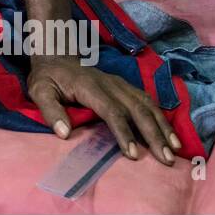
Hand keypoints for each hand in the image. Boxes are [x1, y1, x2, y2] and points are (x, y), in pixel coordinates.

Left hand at [27, 56, 182, 164]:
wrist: (57, 55)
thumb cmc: (48, 77)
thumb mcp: (39, 90)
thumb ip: (50, 110)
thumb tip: (64, 133)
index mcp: (90, 87)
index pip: (111, 110)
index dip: (123, 132)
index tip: (132, 155)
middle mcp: (110, 84)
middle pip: (137, 109)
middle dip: (153, 134)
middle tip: (165, 159)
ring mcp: (120, 84)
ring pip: (147, 104)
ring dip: (163, 127)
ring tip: (175, 149)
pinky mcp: (125, 86)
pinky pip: (147, 100)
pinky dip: (161, 117)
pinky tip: (170, 133)